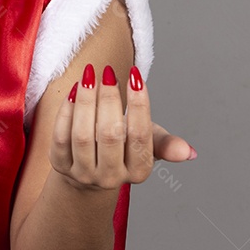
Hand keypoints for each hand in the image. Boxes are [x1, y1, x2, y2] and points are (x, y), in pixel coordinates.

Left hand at [49, 63, 194, 190]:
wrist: (90, 171)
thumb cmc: (124, 148)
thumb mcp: (148, 144)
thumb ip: (166, 144)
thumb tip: (189, 152)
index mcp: (139, 171)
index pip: (141, 136)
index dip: (139, 104)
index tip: (135, 75)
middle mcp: (112, 177)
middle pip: (110, 135)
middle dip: (109, 99)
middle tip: (108, 72)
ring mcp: (84, 174)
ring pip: (83, 136)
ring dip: (86, 101)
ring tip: (89, 75)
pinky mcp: (60, 165)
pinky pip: (60, 136)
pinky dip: (66, 112)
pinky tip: (74, 91)